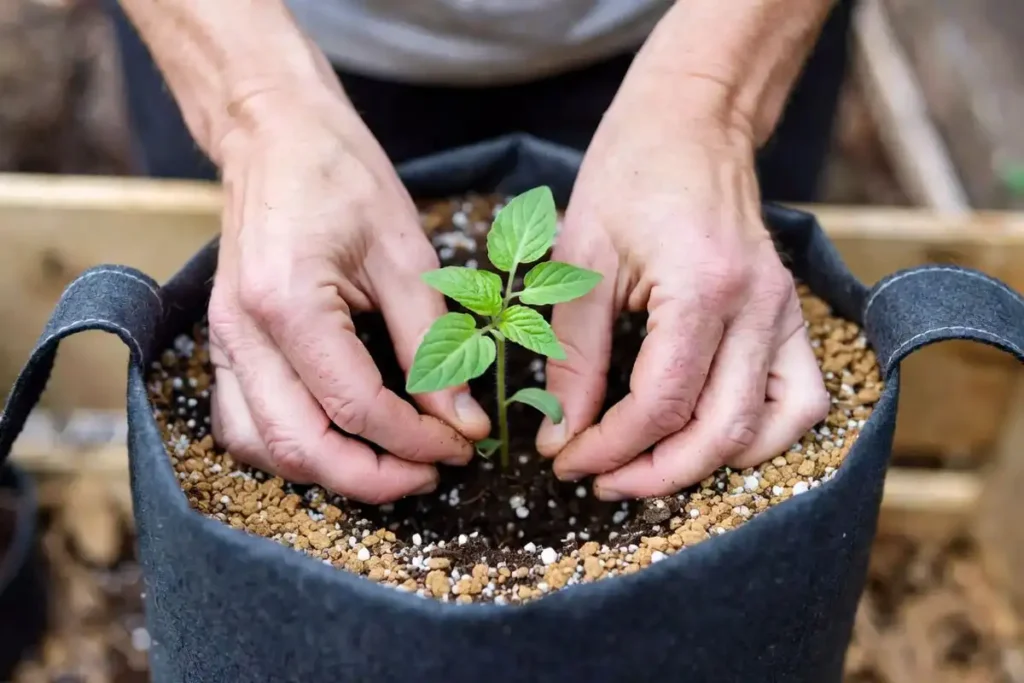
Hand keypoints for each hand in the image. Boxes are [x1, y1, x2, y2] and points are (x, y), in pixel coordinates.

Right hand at [207, 92, 490, 503]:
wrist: (276, 137)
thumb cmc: (342, 178)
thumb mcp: (406, 254)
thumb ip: (432, 343)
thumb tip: (461, 420)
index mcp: (288, 303)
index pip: (356, 406)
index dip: (416, 440)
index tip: (463, 444)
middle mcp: (242, 333)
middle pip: (302, 446)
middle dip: (374, 478)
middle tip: (432, 473)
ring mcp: (224, 341)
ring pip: (264, 448)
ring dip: (330, 473)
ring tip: (391, 466)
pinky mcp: (225, 344)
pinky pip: (243, 425)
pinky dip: (291, 450)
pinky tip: (337, 443)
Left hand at [536, 99, 829, 500]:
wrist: (692, 121)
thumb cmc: (629, 175)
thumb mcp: (582, 261)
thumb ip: (574, 357)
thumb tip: (561, 436)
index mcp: (702, 287)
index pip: (661, 404)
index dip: (609, 447)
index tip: (564, 460)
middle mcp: (758, 306)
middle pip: (720, 430)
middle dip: (653, 474)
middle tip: (598, 480)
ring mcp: (785, 312)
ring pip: (770, 428)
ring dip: (709, 464)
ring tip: (650, 468)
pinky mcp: (791, 315)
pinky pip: (801, 400)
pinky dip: (762, 436)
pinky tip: (713, 440)